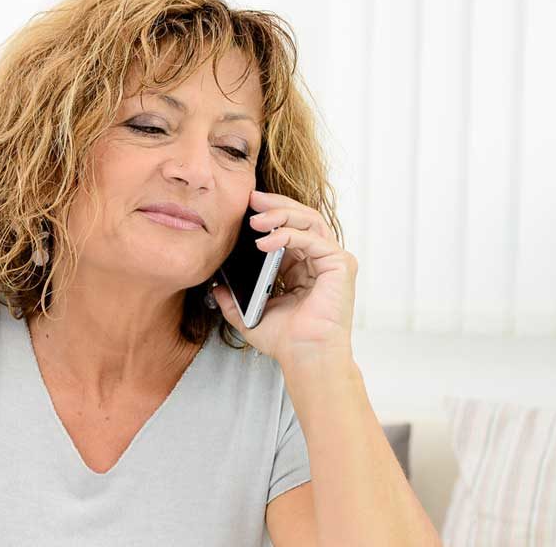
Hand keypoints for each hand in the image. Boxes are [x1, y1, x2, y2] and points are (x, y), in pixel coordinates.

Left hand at [213, 191, 356, 367]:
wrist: (305, 357)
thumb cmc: (285, 340)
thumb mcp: (249, 316)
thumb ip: (233, 300)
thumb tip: (216, 286)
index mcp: (302, 267)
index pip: (288, 228)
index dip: (268, 214)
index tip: (243, 207)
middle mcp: (320, 259)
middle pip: (301, 217)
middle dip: (274, 205)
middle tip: (250, 199)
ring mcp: (332, 260)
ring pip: (309, 220)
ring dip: (280, 214)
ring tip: (254, 219)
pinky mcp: (340, 265)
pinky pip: (313, 239)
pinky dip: (288, 234)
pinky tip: (265, 241)